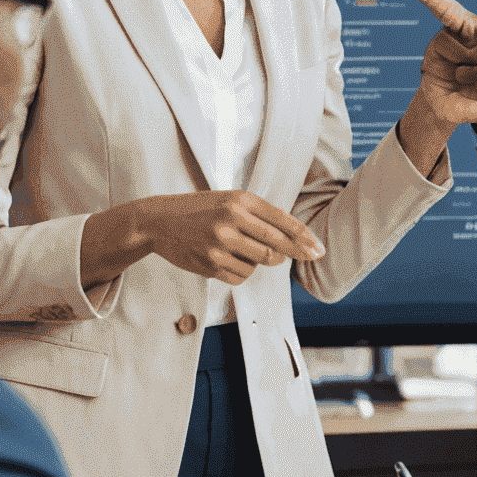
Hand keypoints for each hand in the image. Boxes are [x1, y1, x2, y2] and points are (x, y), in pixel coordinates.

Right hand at [135, 190, 323, 283]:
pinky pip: (241, 276)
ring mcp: (219, 244)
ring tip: (245, 249)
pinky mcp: (210, 264)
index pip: (281, 220)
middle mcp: (230, 220)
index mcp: (239, 200)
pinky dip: (243, 272)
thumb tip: (292, 238)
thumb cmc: (199, 209)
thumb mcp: (229, 200)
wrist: (158, 220)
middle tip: (299, 255)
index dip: (303, 237)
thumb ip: (258, 214)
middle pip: (275, 245)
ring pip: (260, 262)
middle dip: (291, 253)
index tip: (317, 248)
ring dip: (261, 261)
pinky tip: (230, 260)